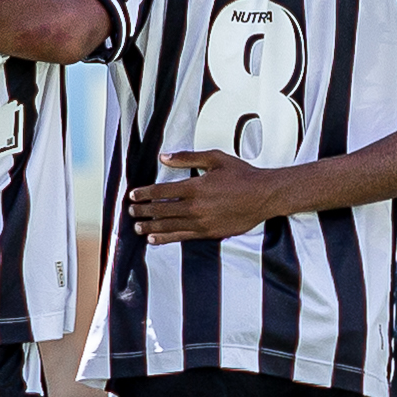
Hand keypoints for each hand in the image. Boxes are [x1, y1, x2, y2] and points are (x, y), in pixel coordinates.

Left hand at [126, 149, 284, 241]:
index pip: (161, 191)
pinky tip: (154, 239)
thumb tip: (164, 157)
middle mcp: (195, 206)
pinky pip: (182, 237)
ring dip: (150, 227)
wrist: (265, 195)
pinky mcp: (209, 233)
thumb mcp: (215, 158)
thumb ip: (187, 158)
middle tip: (131, 211)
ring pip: (169, 226)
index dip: (144, 194)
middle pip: (161, 210)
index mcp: (195, 186)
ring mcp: (202, 222)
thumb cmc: (242, 175)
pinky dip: (166, 238)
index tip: (133, 195)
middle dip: (143, 211)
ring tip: (137, 227)